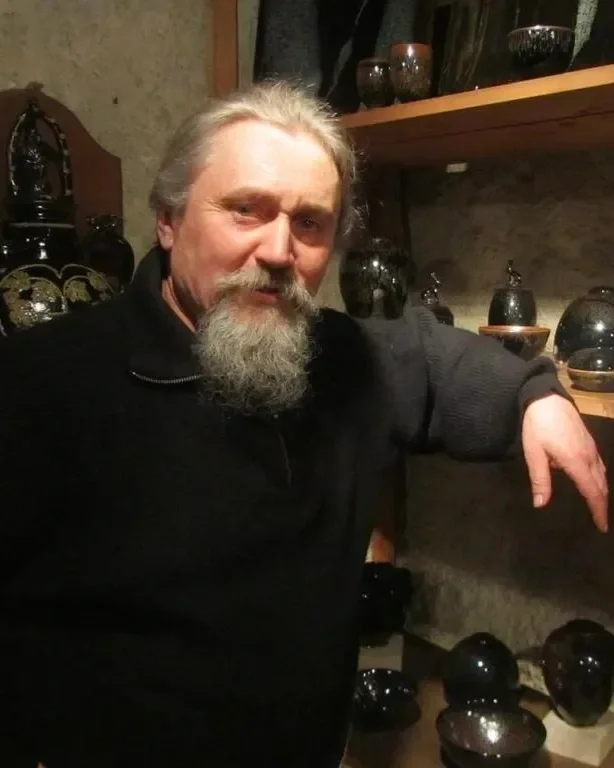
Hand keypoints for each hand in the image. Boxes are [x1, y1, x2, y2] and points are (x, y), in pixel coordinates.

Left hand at [522, 394, 607, 531]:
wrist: (545, 398)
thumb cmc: (537, 426)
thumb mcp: (534, 454)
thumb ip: (540, 480)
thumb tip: (541, 504)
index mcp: (576, 462)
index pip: (592, 492)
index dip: (598, 510)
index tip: (601, 526)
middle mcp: (589, 456)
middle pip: (601, 485)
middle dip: (602, 504)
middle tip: (601, 520)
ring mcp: (591, 447)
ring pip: (602, 474)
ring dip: (601, 491)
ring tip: (598, 504)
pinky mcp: (588, 440)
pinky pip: (599, 464)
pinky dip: (599, 478)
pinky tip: (592, 479)